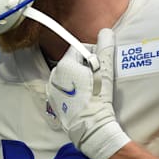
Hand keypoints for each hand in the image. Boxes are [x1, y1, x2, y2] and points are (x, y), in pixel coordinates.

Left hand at [46, 28, 129, 158]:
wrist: (91, 127)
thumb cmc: (97, 98)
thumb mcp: (104, 71)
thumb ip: (105, 49)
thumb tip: (106, 31)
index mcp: (64, 65)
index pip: (79, 49)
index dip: (92, 53)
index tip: (100, 64)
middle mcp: (54, 76)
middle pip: (73, 62)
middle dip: (86, 66)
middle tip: (98, 77)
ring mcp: (52, 89)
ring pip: (69, 75)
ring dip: (80, 77)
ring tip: (92, 88)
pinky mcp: (54, 101)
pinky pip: (64, 88)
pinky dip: (74, 89)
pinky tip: (84, 96)